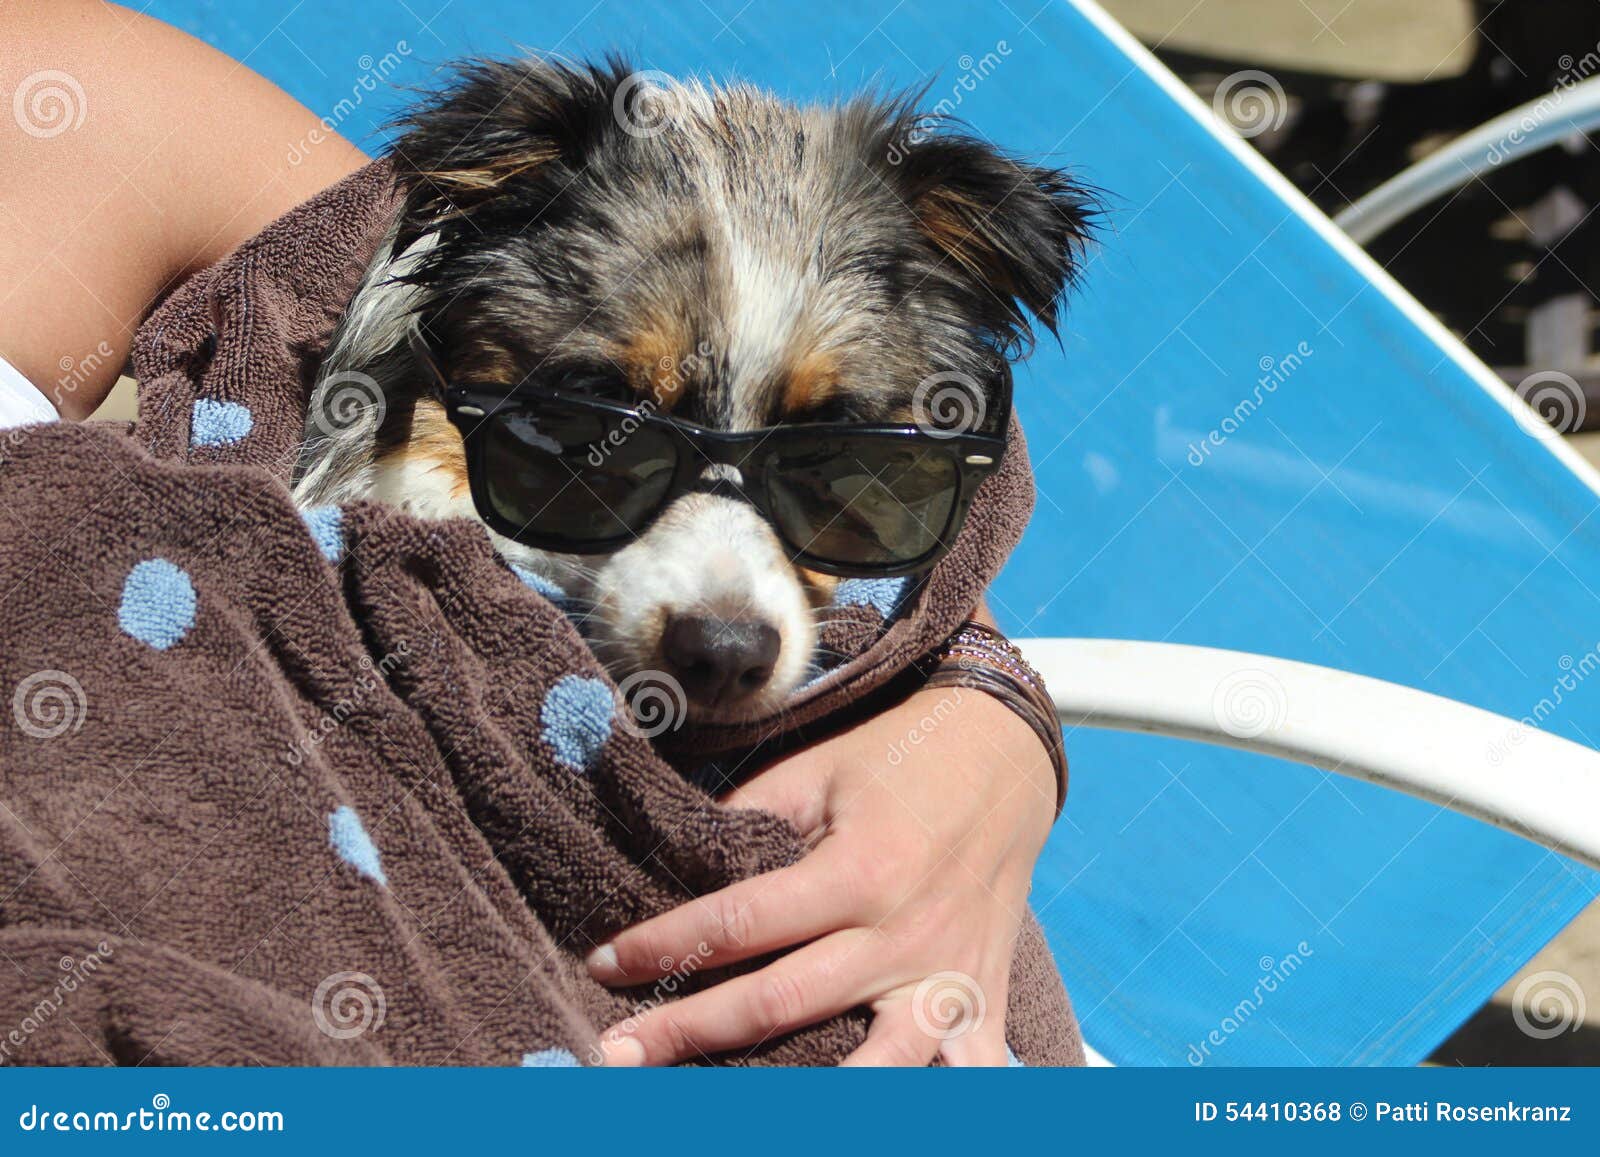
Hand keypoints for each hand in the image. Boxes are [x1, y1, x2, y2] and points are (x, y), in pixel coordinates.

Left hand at [586, 685, 1057, 1065]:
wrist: (1006, 752)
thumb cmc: (897, 756)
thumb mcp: (815, 771)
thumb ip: (747, 823)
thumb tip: (671, 872)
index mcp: (859, 870)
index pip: (739, 923)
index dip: (662, 946)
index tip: (603, 963)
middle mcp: (903, 935)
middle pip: (779, 1004)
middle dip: (687, 1032)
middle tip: (614, 1056)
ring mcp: (946, 978)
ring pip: (874, 1070)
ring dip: (801, 1098)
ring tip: (731, 1113)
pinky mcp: (980, 999)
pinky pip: (959, 1074)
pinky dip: (928, 1099)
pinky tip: (862, 1108)